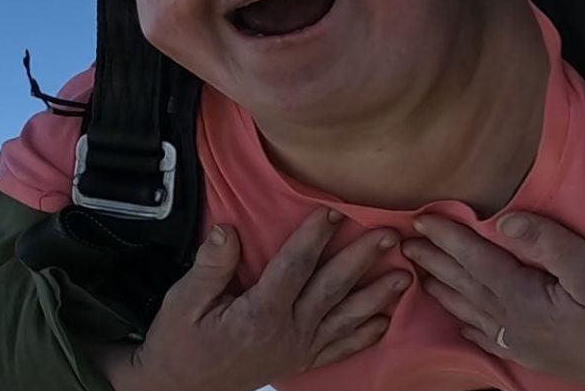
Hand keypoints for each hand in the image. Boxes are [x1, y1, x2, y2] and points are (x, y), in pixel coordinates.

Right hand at [97, 210, 407, 390]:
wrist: (180, 387)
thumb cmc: (181, 341)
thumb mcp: (185, 302)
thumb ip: (211, 265)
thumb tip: (228, 230)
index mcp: (260, 312)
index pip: (295, 266)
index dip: (315, 236)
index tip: (334, 211)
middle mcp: (287, 331)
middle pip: (332, 288)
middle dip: (362, 259)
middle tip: (390, 235)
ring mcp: (297, 349)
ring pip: (344, 318)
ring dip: (376, 297)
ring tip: (405, 276)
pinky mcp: (300, 362)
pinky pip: (339, 349)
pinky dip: (364, 336)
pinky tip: (385, 320)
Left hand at [403, 213, 584, 390]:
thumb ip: (549, 242)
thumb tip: (501, 219)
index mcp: (529, 304)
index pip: (477, 262)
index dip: (448, 237)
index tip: (419, 217)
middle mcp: (521, 330)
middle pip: (468, 289)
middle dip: (435, 262)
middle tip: (404, 240)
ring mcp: (532, 348)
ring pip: (475, 315)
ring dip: (446, 290)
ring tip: (420, 272)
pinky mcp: (547, 358)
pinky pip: (495, 339)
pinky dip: (472, 324)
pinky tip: (467, 324)